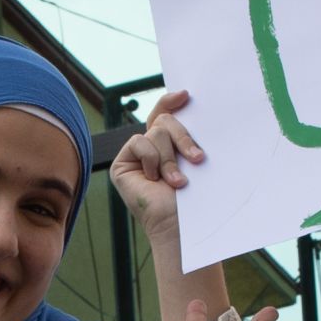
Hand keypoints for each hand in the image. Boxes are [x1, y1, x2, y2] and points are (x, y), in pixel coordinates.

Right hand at [106, 91, 210, 285]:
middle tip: (198, 159)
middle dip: (184, 136)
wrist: (181, 225)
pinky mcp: (122, 165)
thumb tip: (189, 106)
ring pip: (156, 131)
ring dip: (171, 158)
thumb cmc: (196, 200)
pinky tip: (155, 180)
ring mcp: (136, 157)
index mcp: (170, 146)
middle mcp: (151, 149)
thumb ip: (189, 136)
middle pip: (164, 119)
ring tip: (178, 182)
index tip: (186, 95)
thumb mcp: (196, 161)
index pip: (166, 114)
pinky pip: (139, 142)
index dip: (171, 101)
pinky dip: (152, 159)